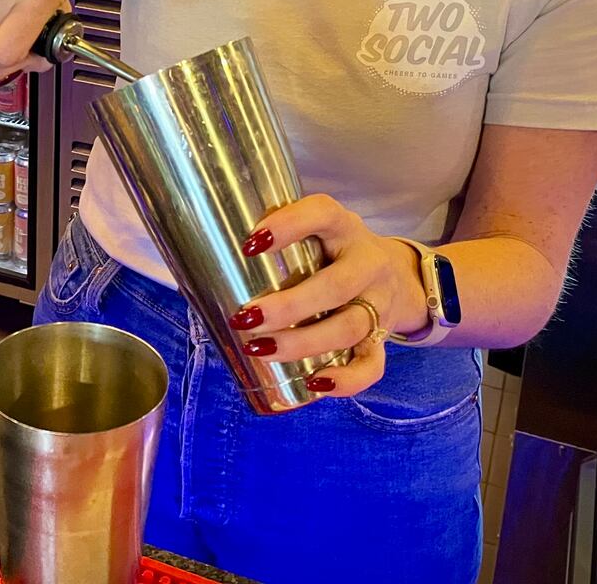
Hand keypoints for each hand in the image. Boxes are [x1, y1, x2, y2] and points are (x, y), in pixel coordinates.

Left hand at [230, 196, 429, 396]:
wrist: (399, 274)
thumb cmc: (335, 252)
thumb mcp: (316, 232)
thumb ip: (275, 240)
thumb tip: (196, 258)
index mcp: (344, 228)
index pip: (324, 214)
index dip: (289, 225)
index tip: (250, 244)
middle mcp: (367, 263)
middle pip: (335, 286)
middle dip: (288, 306)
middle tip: (245, 318)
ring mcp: (379, 302)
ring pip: (348, 327)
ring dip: (302, 343)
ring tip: (260, 349)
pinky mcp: (384, 336)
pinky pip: (372, 364)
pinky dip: (346, 379)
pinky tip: (315, 382)